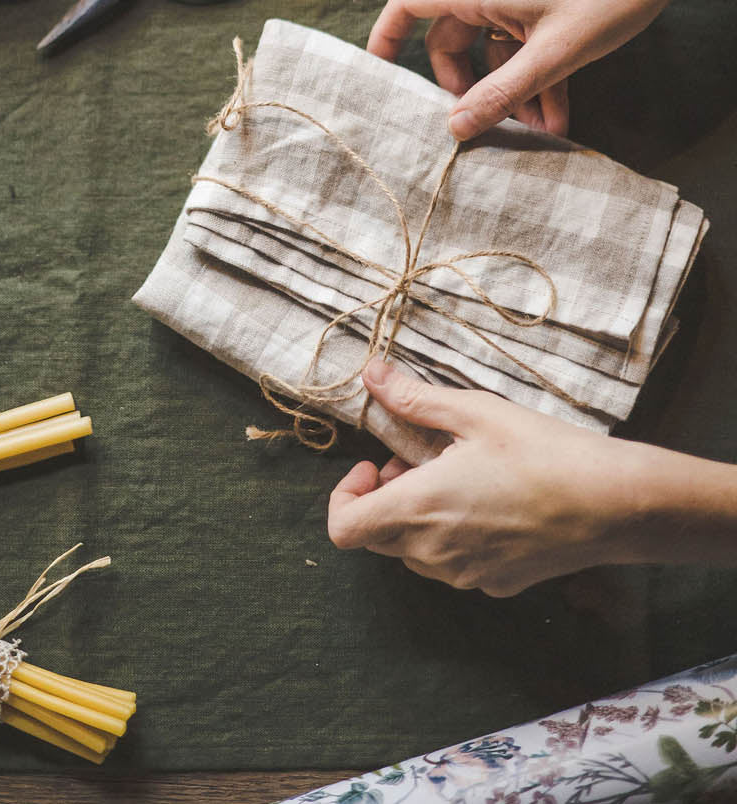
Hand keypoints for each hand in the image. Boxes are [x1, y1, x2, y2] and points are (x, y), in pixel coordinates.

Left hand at [327, 360, 709, 596]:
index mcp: (419, 509)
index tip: (375, 463)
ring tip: (456, 474)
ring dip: (418, 516)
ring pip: (415, 553)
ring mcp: (467, 576)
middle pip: (378, 538)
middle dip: (385, 497)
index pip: (344, 528)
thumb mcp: (473, 411)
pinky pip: (454, 564)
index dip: (345, 495)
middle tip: (418, 458)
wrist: (612, 504)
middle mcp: (436, 553)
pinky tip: (489, 500)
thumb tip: (370, 374)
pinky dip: (453, 535)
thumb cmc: (541, 451)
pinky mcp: (498, 585)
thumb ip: (413, 398)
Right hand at [367, 0, 694, 139]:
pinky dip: (534, 73)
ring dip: (511, 88)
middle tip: (484, 124)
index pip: (410, 3)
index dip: (386, 37)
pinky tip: (558, 111)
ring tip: (538, 130)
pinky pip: (522, 39)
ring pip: (494, 46)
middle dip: (468, 86)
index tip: (380, 74)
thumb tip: (455, 128)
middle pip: (452, 38)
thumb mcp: (553, 56)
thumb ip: (500, 94)